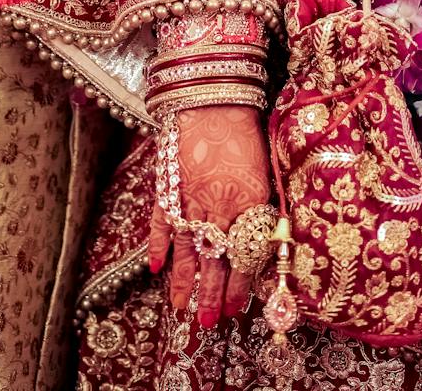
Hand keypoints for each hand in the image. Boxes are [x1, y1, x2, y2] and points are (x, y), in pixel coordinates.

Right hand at [150, 105, 272, 325]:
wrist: (214, 98)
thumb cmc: (247, 132)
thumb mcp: (265, 173)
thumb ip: (260, 210)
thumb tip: (264, 243)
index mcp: (246, 205)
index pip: (242, 258)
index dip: (239, 287)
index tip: (236, 309)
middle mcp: (216, 208)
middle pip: (212, 262)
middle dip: (210, 295)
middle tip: (207, 322)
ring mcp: (188, 198)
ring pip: (185, 250)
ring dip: (183, 281)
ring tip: (181, 308)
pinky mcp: (169, 185)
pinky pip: (161, 222)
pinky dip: (158, 245)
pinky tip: (156, 267)